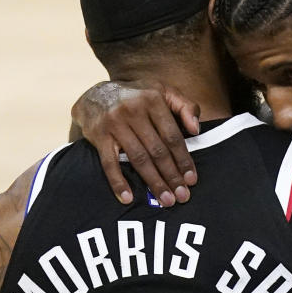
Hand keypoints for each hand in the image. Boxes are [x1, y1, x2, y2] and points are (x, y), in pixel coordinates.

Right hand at [71, 80, 199, 205]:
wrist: (95, 95)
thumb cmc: (137, 97)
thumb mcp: (163, 91)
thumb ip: (185, 106)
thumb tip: (196, 129)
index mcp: (152, 99)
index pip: (172, 136)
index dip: (183, 159)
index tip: (191, 179)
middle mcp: (133, 110)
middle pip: (157, 150)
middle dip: (171, 176)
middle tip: (182, 196)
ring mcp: (114, 123)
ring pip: (138, 159)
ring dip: (153, 182)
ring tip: (165, 200)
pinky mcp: (98, 136)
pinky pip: (109, 163)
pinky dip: (118, 182)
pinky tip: (127, 197)